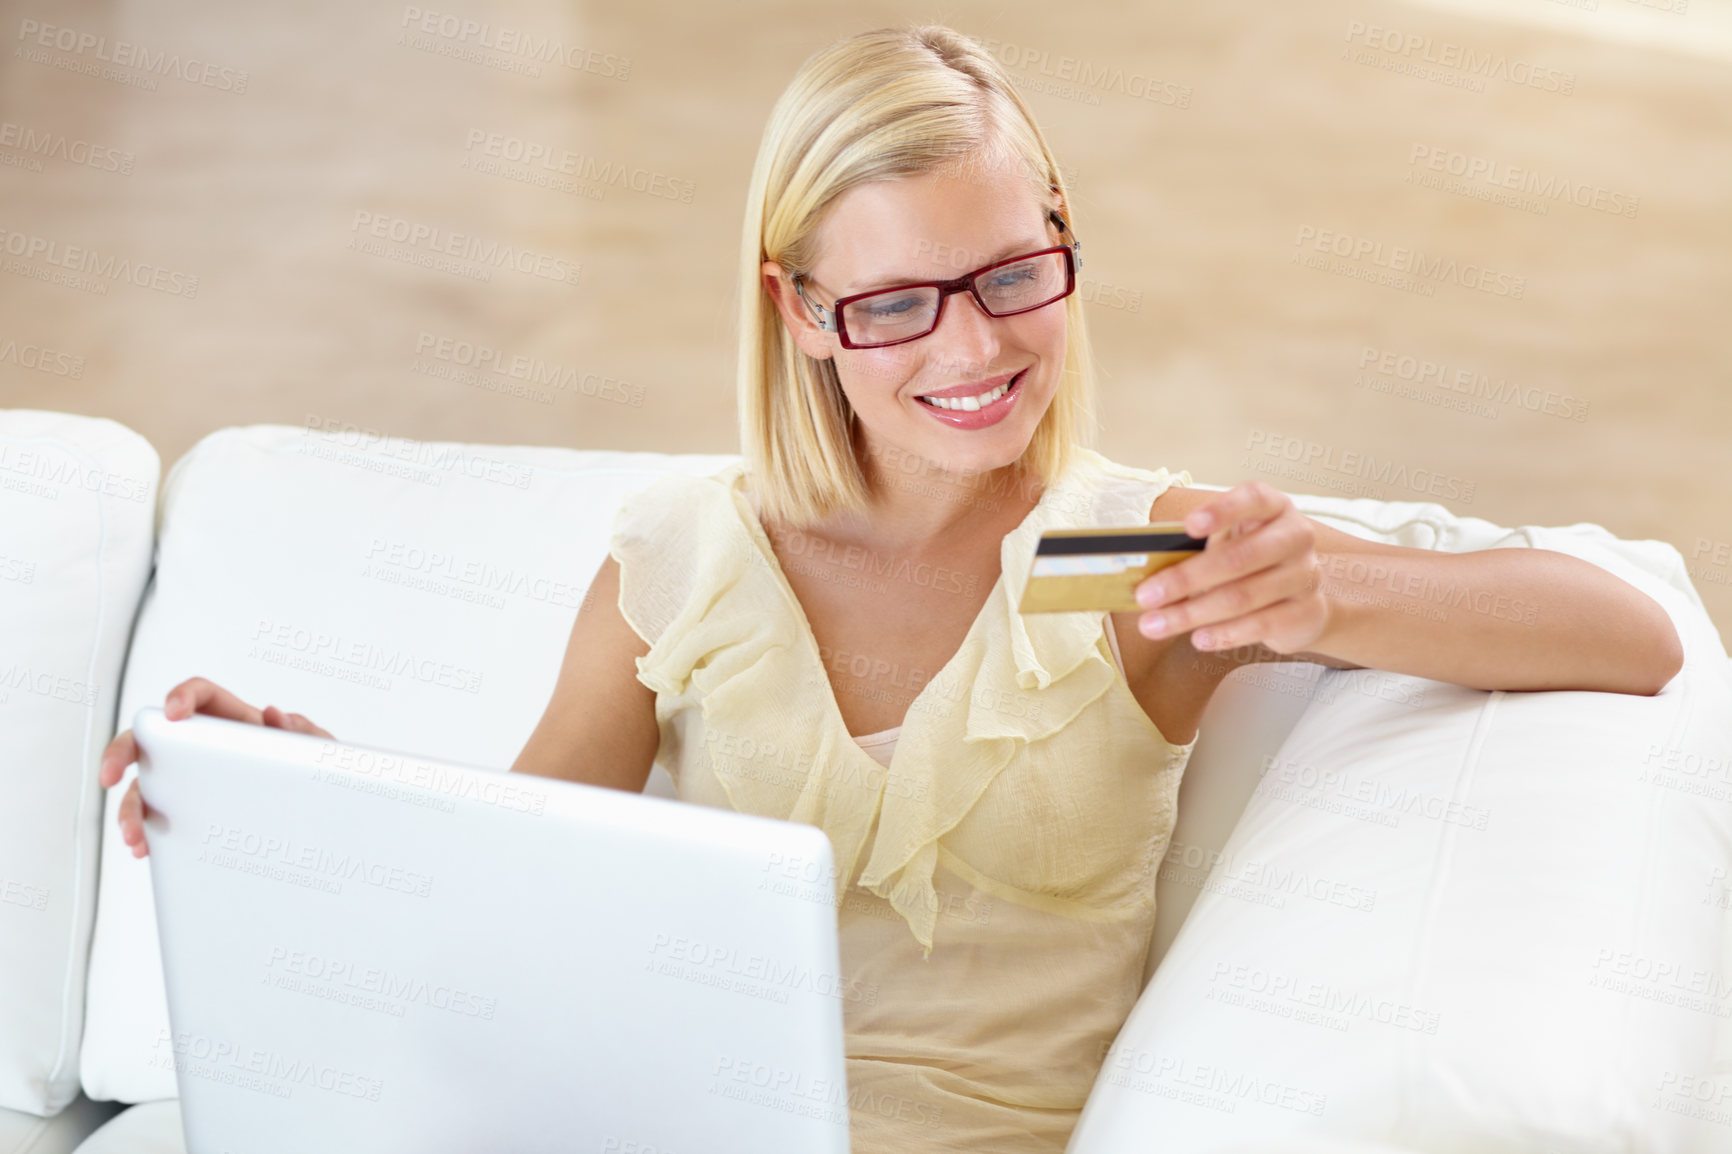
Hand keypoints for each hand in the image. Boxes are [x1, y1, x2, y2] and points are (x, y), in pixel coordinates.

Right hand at [98, 677, 332, 858]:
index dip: (182, 695)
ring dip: (130, 808)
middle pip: (151, 738)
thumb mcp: (321, 752)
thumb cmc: (317, 776)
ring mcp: (191, 780)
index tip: (172, 712)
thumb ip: (305, 732)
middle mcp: (205, 748)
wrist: (323, 819)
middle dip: (122, 752)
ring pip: (145, 784)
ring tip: (135, 835)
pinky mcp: (187, 811)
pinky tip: (144, 847)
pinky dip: (144, 832)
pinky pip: (155, 816)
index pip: (201, 695)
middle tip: (110, 775)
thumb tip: (276, 716)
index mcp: (237, 723)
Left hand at [1133, 481, 1328, 654]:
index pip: (1253, 498)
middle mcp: (1295, 536)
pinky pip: (1261, 625)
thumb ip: (1195, 548)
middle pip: (1239, 557)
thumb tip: (1144, 567)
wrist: (1301, 600)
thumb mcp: (1229, 542)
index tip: (1188, 526)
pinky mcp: (1306, 611)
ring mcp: (1305, 575)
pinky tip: (1197, 638)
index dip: (1222, 510)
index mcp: (1273, 507)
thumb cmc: (1252, 562)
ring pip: (1243, 596)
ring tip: (1155, 625)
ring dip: (1192, 613)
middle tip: (1146, 595)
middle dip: (1185, 578)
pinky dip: (1224, 634)